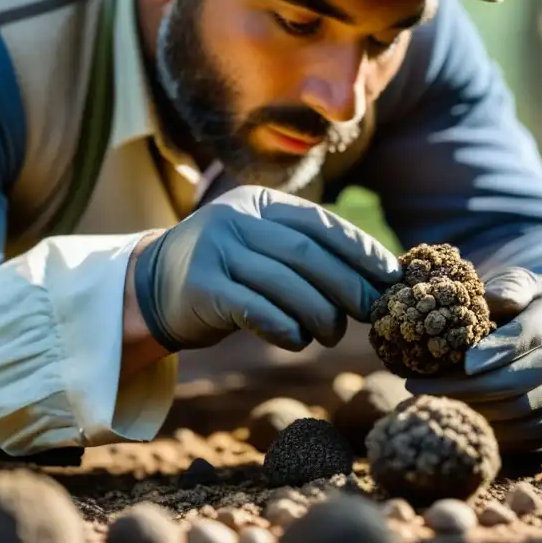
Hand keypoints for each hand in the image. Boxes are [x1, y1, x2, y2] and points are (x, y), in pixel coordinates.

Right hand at [132, 185, 401, 352]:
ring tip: (331, 334)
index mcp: (260, 203)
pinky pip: (255, 310)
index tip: (390, 278)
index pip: (322, 224)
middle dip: (349, 287)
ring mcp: (214, 250)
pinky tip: (297, 340)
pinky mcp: (200, 288)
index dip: (362, 252)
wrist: (151, 288)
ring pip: (286, 285)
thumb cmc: (228, 272)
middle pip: (309, 255)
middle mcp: (235, 218)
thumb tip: (377, 280)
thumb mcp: (263, 248)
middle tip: (372, 313)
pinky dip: (284, 328)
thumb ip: (307, 255)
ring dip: (320, 316)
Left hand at [405, 267, 541, 452]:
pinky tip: (461, 420)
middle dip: (478, 386)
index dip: (500, 349)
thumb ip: (500, 289)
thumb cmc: (502, 306)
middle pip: (532, 376)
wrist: (524, 330)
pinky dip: (493, 432)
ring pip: (528, 410)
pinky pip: (531, 436)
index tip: (466, 363)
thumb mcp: (501, 285)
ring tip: (436, 403)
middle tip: (431, 388)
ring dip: (478, 410)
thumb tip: (488, 299)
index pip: (532, 333)